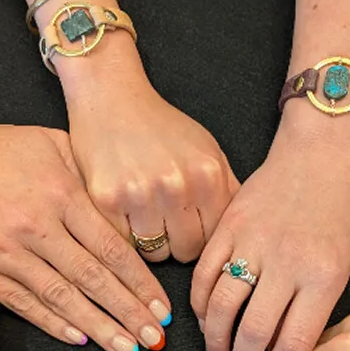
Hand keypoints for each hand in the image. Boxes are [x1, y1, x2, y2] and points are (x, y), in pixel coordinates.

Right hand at [0, 101, 171, 350]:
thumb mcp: (53, 143)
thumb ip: (89, 178)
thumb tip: (125, 214)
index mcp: (61, 194)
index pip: (112, 249)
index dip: (141, 284)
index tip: (161, 308)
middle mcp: (35, 225)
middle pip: (93, 279)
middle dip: (128, 313)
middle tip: (153, 340)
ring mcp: (3, 249)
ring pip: (60, 297)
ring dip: (97, 327)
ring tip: (126, 349)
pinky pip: (21, 302)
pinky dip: (52, 322)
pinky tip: (79, 338)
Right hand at [68, 79, 237, 262]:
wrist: (112, 97)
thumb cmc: (161, 126)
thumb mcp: (207, 149)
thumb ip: (228, 188)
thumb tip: (242, 230)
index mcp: (207, 176)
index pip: (215, 238)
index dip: (202, 236)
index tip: (190, 228)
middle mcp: (177, 186)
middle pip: (186, 251)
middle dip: (177, 242)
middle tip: (165, 221)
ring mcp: (140, 194)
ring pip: (154, 253)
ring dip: (150, 241)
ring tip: (144, 214)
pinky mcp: (107, 199)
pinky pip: (123, 242)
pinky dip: (123, 234)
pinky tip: (123, 210)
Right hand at [192, 139, 349, 350]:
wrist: (319, 154)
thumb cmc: (338, 211)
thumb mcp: (344, 263)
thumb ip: (316, 305)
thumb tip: (286, 349)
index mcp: (322, 276)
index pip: (294, 342)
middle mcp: (286, 262)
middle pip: (254, 331)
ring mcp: (253, 242)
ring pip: (221, 306)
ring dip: (215, 339)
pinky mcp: (228, 226)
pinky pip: (204, 275)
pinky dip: (199, 303)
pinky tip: (203, 318)